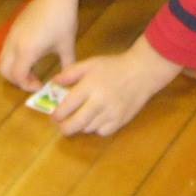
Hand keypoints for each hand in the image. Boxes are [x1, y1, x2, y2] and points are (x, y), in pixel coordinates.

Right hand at [0, 0, 80, 89]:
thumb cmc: (63, 19)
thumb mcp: (67, 45)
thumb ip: (67, 65)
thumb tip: (69, 79)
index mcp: (27, 50)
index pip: (18, 76)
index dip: (26, 86)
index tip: (40, 85)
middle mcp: (14, 44)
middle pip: (4, 71)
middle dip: (16, 80)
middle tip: (33, 81)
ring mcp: (11, 35)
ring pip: (2, 60)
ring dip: (13, 69)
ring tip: (31, 70)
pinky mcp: (12, 29)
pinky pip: (6, 49)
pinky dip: (12, 59)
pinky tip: (29, 56)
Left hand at [50, 38, 180, 136]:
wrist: (141, 72)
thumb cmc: (113, 66)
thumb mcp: (90, 64)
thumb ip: (70, 73)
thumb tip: (53, 83)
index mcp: (89, 87)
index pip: (66, 107)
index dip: (57, 114)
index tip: (55, 115)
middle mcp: (98, 102)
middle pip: (75, 124)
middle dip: (65, 127)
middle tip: (62, 125)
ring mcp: (110, 114)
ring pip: (88, 128)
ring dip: (81, 126)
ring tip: (80, 118)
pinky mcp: (120, 121)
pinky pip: (102, 132)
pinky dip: (96, 128)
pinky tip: (96, 119)